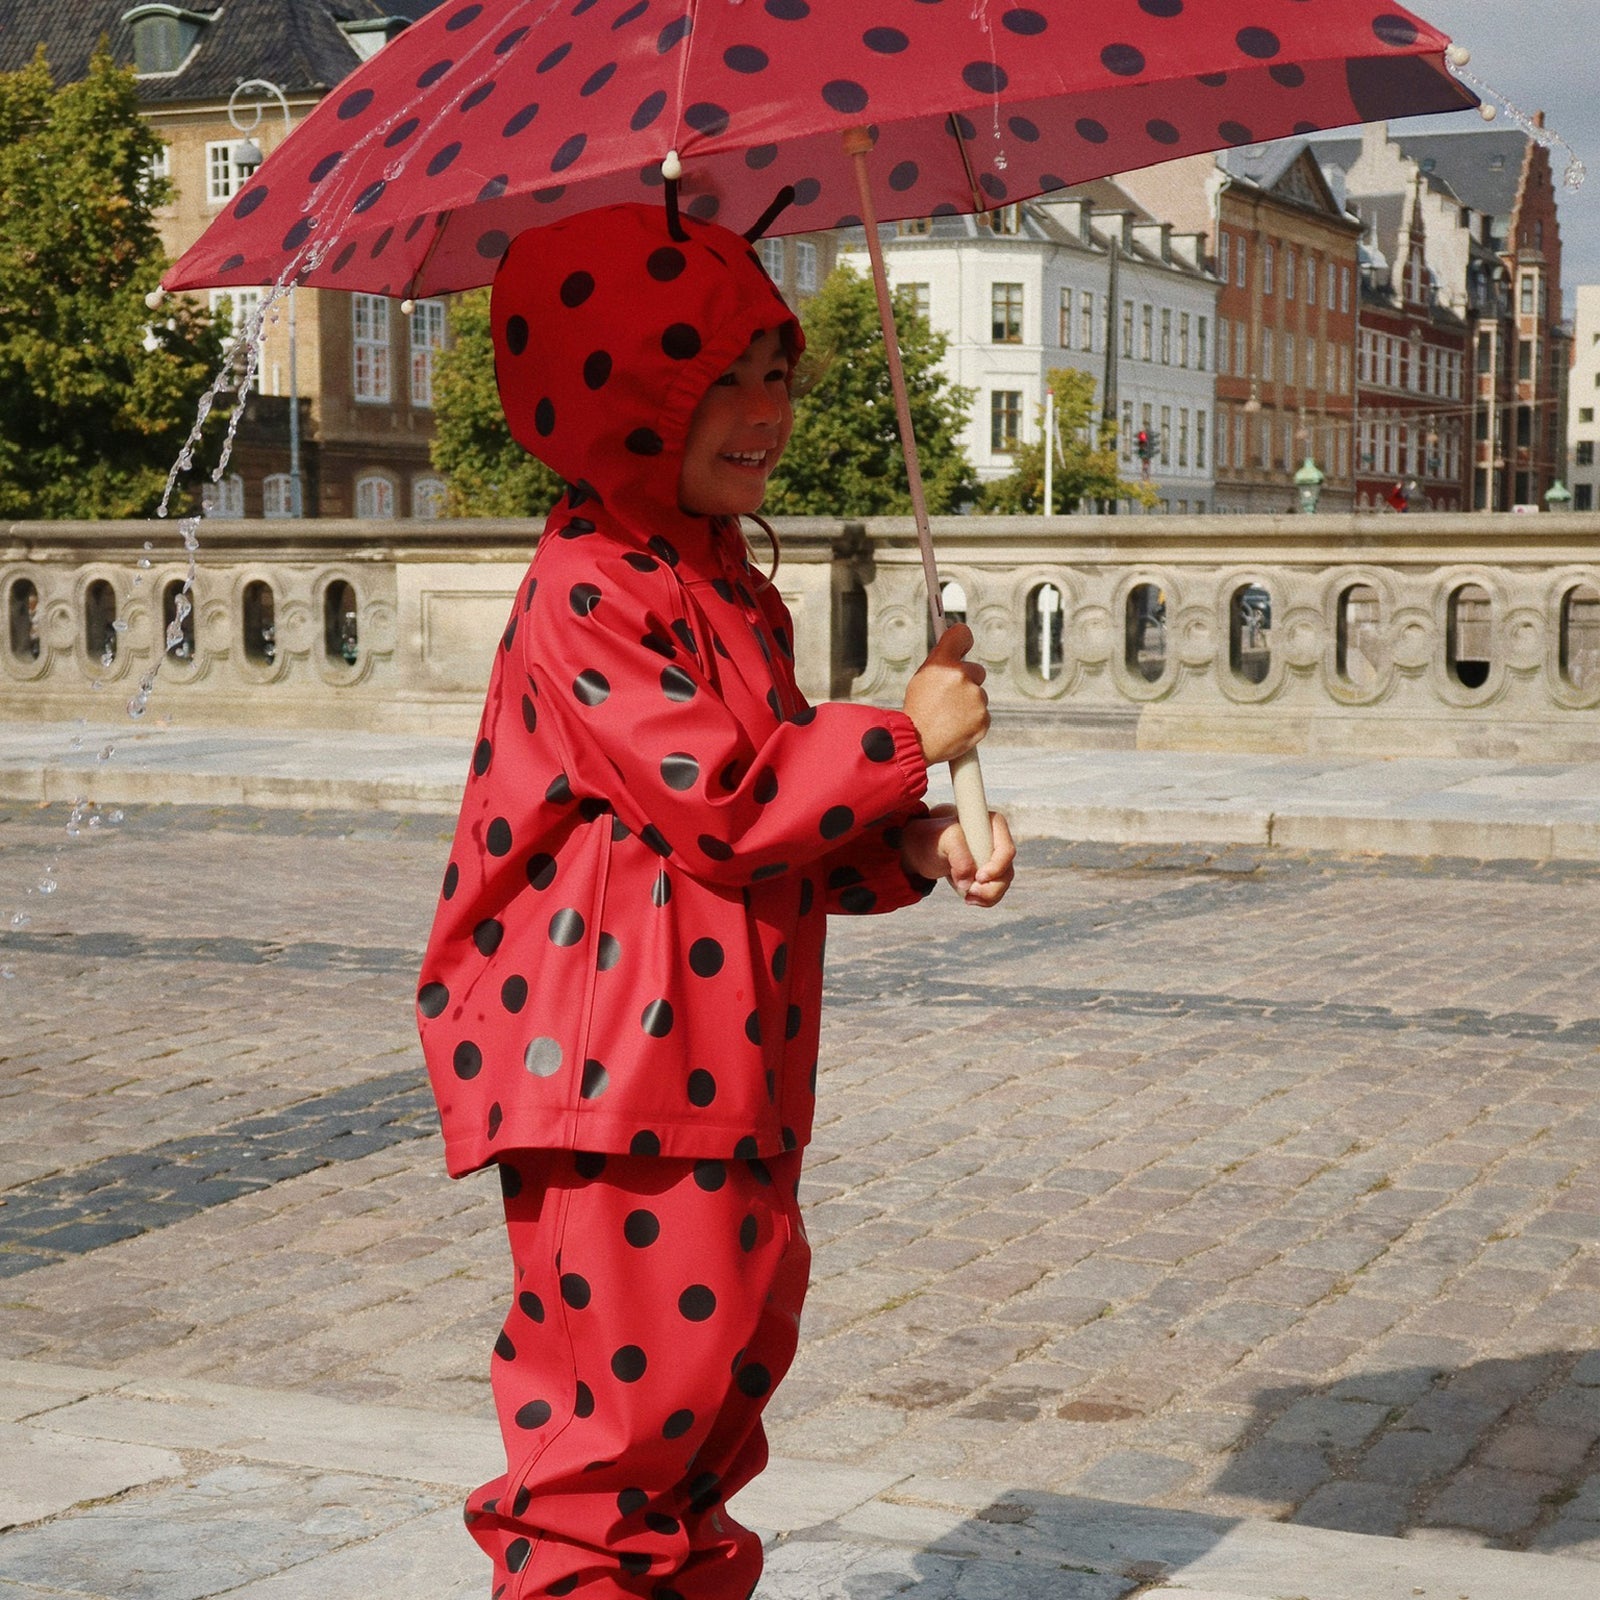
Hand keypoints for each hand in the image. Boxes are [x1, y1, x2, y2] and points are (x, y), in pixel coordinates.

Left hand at [900, 805, 1014, 906]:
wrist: (922, 846)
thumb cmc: (934, 836)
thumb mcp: (945, 838)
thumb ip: (959, 855)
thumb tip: (969, 882)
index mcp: (992, 825)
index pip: (1006, 850)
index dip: (997, 867)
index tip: (979, 877)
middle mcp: (996, 843)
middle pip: (1007, 871)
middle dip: (992, 887)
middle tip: (970, 892)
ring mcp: (993, 859)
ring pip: (1002, 884)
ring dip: (987, 896)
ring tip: (967, 897)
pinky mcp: (986, 873)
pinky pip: (993, 891)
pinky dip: (983, 899)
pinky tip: (968, 898)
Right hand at [903, 623, 988, 765]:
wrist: (917, 744)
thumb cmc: (916, 712)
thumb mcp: (921, 680)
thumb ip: (941, 665)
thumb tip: (954, 653)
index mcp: (943, 663)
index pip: (962, 635)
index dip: (964, 640)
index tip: (964, 645)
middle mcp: (962, 677)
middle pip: (976, 670)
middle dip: (967, 681)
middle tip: (948, 697)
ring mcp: (976, 699)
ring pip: (978, 695)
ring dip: (968, 703)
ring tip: (948, 716)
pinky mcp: (984, 718)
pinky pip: (982, 714)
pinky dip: (972, 720)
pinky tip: (955, 726)